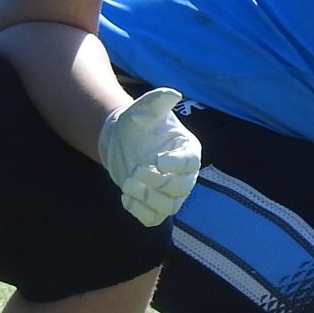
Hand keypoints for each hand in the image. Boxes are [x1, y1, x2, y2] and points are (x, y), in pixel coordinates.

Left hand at [98, 87, 200, 225]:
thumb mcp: (145, 109)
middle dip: (157, 183)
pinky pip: (153, 218)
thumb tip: (172, 93)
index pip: (190, 163)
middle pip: (180, 189)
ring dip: (147, 199)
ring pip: (168, 207)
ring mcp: (170, 193)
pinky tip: (126, 197)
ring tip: (127, 183)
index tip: (157, 161)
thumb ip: (158, 100)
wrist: (122, 141)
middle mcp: (184, 175)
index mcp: (187, 151)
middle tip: (134, 171)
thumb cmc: (138, 124)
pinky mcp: (155, 204)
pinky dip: (139, 212)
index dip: (177, 165)